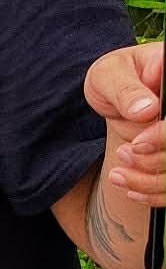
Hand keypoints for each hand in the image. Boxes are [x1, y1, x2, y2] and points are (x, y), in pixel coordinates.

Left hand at [86, 40, 163, 208]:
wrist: (115, 92)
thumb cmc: (114, 77)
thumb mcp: (109, 74)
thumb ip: (125, 89)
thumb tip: (146, 110)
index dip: (165, 137)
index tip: (138, 144)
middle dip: (155, 161)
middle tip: (123, 154)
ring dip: (151, 182)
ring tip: (117, 175)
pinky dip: (155, 194)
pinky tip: (131, 188)